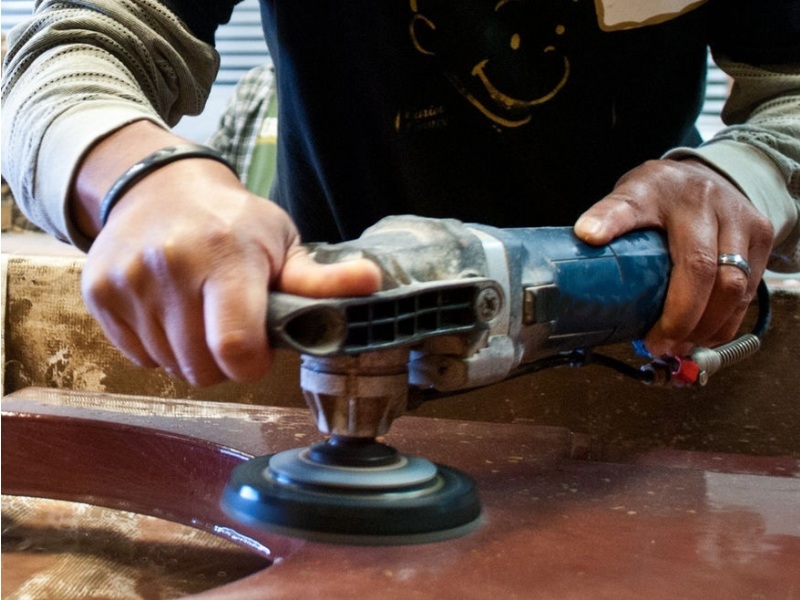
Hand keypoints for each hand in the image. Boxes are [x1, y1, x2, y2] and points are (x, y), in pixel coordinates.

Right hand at [81, 159, 379, 385]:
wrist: (156, 188)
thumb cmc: (232, 222)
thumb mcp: (282, 242)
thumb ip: (320, 278)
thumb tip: (371, 283)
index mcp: (226, 256)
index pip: (235, 346)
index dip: (251, 363)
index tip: (256, 350)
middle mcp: (170, 267)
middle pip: (200, 368)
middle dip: (222, 360)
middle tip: (228, 326)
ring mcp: (128, 280)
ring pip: (168, 365)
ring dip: (189, 352)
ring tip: (198, 312)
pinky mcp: (98, 292)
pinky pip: (136, 354)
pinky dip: (156, 344)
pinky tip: (169, 309)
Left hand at [574, 158, 772, 356]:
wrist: (708, 174)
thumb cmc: (660, 196)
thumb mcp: (627, 197)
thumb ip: (607, 223)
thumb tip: (581, 250)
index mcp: (654, 189)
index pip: (627, 205)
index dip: (609, 221)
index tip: (588, 236)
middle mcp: (701, 200)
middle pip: (698, 266)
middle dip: (679, 316)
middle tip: (657, 344)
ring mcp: (737, 218)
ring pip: (733, 286)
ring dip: (705, 327)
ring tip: (679, 348)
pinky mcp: (761, 236)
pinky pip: (749, 292)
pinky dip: (725, 323)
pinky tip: (703, 338)